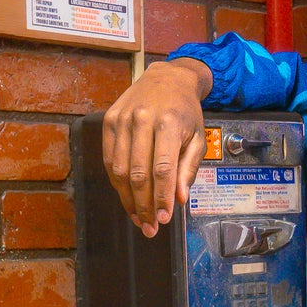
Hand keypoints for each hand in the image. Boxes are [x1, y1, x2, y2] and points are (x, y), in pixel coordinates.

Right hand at [101, 57, 212, 234]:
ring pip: (119, 170)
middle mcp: (142, 120)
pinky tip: (127, 197)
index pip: (163, 169)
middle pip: (138, 173)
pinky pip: (108, 159)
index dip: (161, 198)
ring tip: (138, 219)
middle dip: (144, 206)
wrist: (166, 78)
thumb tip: (179, 200)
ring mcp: (123, 120)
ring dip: (128, 199)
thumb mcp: (198, 138)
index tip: (163, 220)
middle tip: (150, 228)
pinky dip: (116, 183)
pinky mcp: (109, 121)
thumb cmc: (185, 112)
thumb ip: (188, 169)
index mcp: (169, 123)